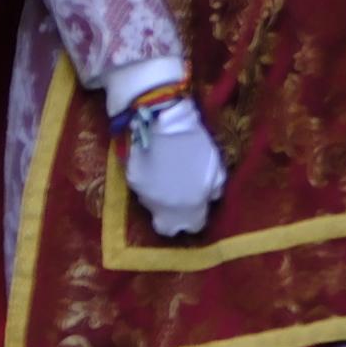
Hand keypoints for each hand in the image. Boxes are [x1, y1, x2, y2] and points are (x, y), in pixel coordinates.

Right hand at [118, 98, 226, 238]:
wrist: (159, 120)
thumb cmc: (193, 141)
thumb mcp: (215, 164)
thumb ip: (215, 187)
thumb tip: (211, 197)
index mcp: (192, 206)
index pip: (194, 226)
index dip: (195, 216)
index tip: (195, 205)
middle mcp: (168, 209)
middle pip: (169, 226)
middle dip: (173, 216)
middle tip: (176, 197)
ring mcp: (146, 197)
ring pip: (153, 207)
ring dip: (159, 197)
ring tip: (164, 175)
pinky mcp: (131, 182)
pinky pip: (140, 188)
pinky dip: (146, 181)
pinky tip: (151, 164)